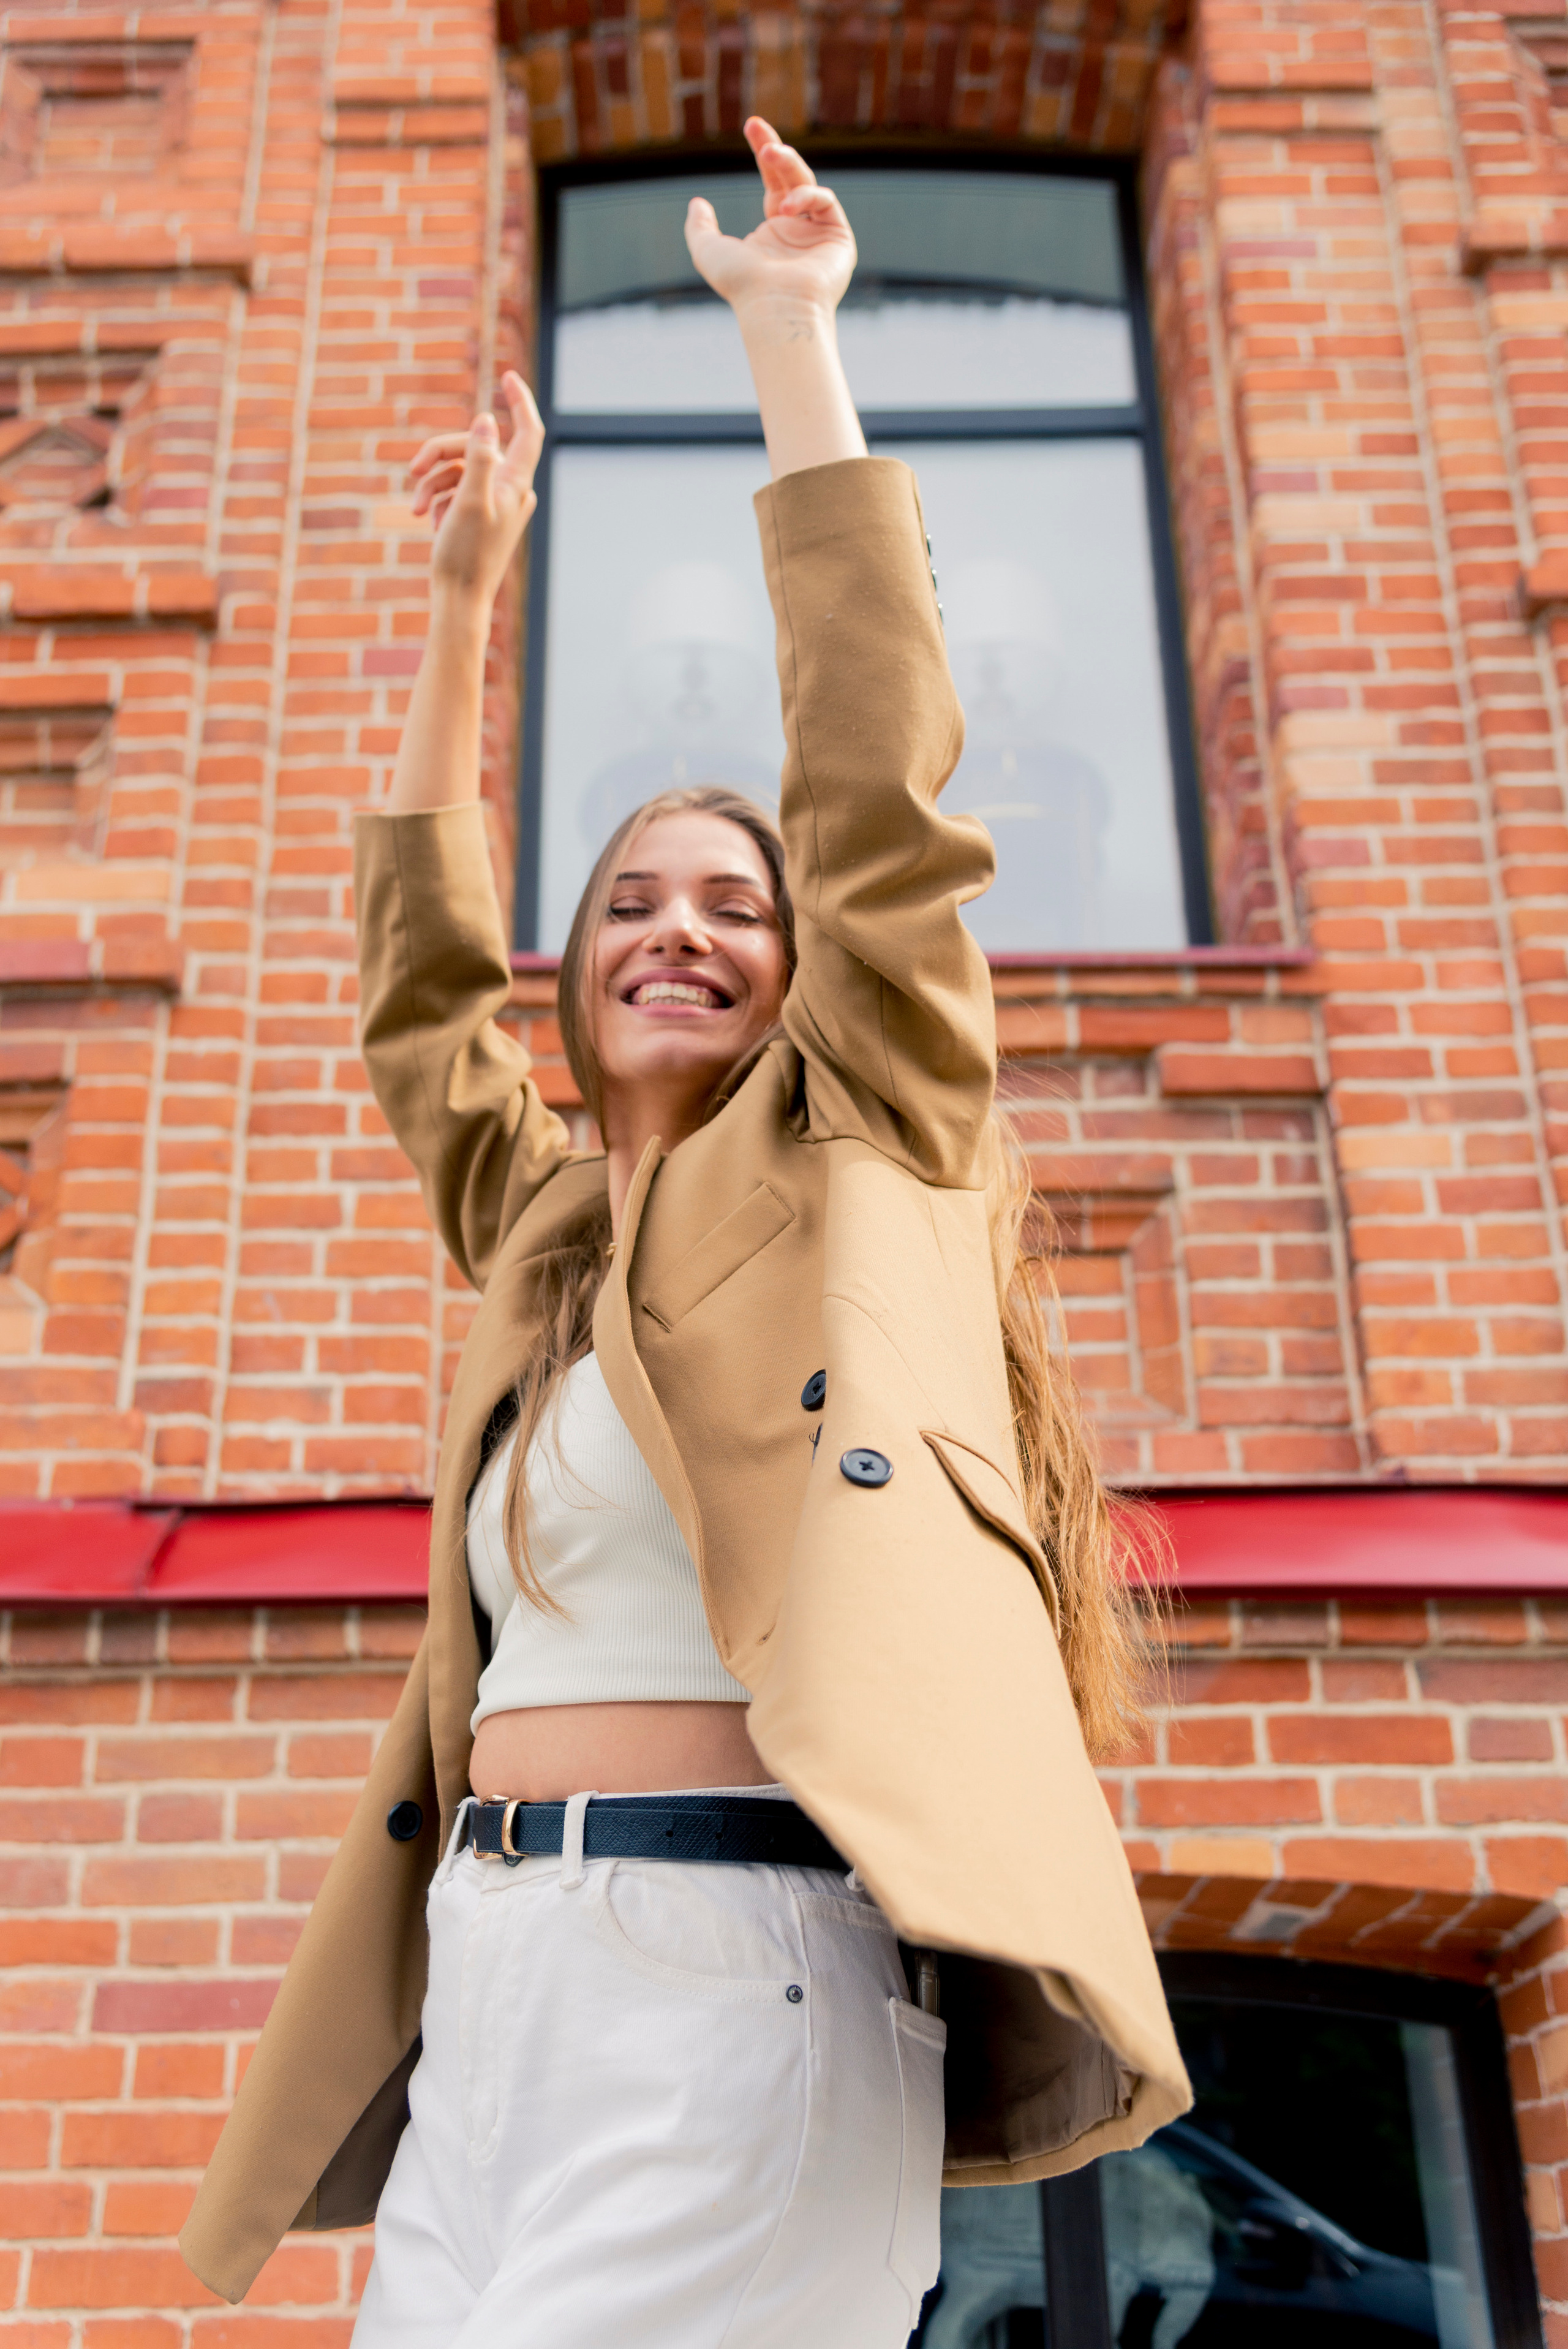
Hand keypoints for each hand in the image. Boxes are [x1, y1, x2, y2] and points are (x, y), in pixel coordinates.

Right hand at [408, 370, 544, 610]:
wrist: (459, 599)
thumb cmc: (466, 554)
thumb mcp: (470, 501)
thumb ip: (479, 459)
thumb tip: (487, 420)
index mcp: (516, 485)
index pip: (528, 432)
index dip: (519, 402)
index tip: (505, 376)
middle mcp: (509, 490)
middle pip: (474, 447)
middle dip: (441, 454)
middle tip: (413, 468)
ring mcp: (492, 503)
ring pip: (458, 468)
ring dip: (432, 482)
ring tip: (418, 508)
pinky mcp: (475, 514)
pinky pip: (453, 489)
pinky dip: (437, 498)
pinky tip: (430, 520)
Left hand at [684, 117, 855, 321]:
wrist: (774, 308)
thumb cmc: (742, 286)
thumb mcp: (709, 251)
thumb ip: (700, 226)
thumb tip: (697, 203)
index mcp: (773, 231)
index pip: (772, 182)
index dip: (764, 151)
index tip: (751, 126)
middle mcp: (798, 230)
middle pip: (790, 176)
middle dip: (774, 149)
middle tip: (755, 126)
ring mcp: (819, 234)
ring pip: (808, 183)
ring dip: (788, 164)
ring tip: (768, 155)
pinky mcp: (839, 238)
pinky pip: (825, 202)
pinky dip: (806, 195)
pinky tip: (787, 207)